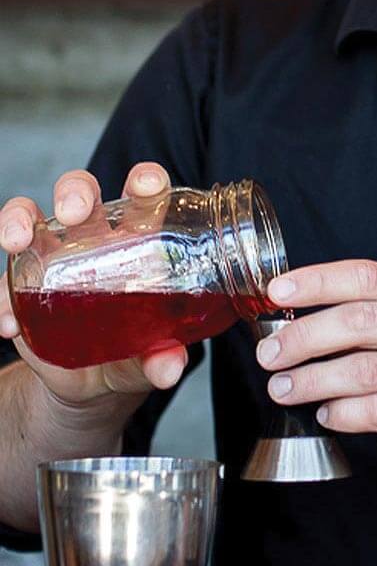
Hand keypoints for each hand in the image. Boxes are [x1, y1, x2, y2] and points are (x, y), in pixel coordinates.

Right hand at [0, 163, 188, 406]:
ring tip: (17, 241)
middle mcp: (92, 240)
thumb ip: (160, 357)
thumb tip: (170, 368)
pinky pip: (3, 281)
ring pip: (32, 217)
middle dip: (75, 192)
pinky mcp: (21, 287)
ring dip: (20, 219)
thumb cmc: (132, 350)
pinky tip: (9, 324)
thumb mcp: (148, 357)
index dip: (146, 181)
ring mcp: (52, 258)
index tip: (147, 185)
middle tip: (73, 212)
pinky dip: (1, 300)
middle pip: (81, 193)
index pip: (143, 198)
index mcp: (136, 243)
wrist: (89, 384)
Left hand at [255, 260, 376, 461]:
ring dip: (314, 380)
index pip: (367, 277)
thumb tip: (301, 311)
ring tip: (284, 388)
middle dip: (305, 336)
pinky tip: (327, 413)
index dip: (318, 281)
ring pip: (365, 371)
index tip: (277, 292)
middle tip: (270, 353)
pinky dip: (345, 413)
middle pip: (361, 322)